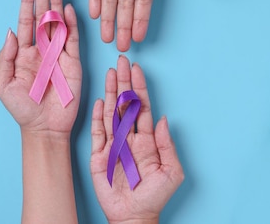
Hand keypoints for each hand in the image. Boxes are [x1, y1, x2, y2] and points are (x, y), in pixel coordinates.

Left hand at [0, 0, 81, 136]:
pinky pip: (73, 39)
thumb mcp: (4, 84)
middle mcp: (41, 47)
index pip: (26, 19)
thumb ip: (5, 57)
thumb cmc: (22, 108)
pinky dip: (71, 23)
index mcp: (24, 50)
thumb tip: (10, 30)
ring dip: (56, 2)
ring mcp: (58, 53)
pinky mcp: (73, 62)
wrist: (43, 129)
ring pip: (57, 21)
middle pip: (42, 14)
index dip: (27, 0)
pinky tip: (67, 8)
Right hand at [90, 55, 183, 223]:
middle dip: (124, 82)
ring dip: (111, 92)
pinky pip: (98, 131)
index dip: (139, 88)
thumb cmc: (154, 196)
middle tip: (121, 61)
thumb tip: (161, 119)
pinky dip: (98, 115)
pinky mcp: (98, 153)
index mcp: (146, 140)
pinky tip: (100, 99)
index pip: (141, 107)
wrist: (133, 215)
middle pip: (124, 104)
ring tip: (110, 73)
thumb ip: (167, 145)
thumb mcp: (171, 172)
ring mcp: (112, 144)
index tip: (137, 69)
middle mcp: (128, 137)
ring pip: (110, 112)